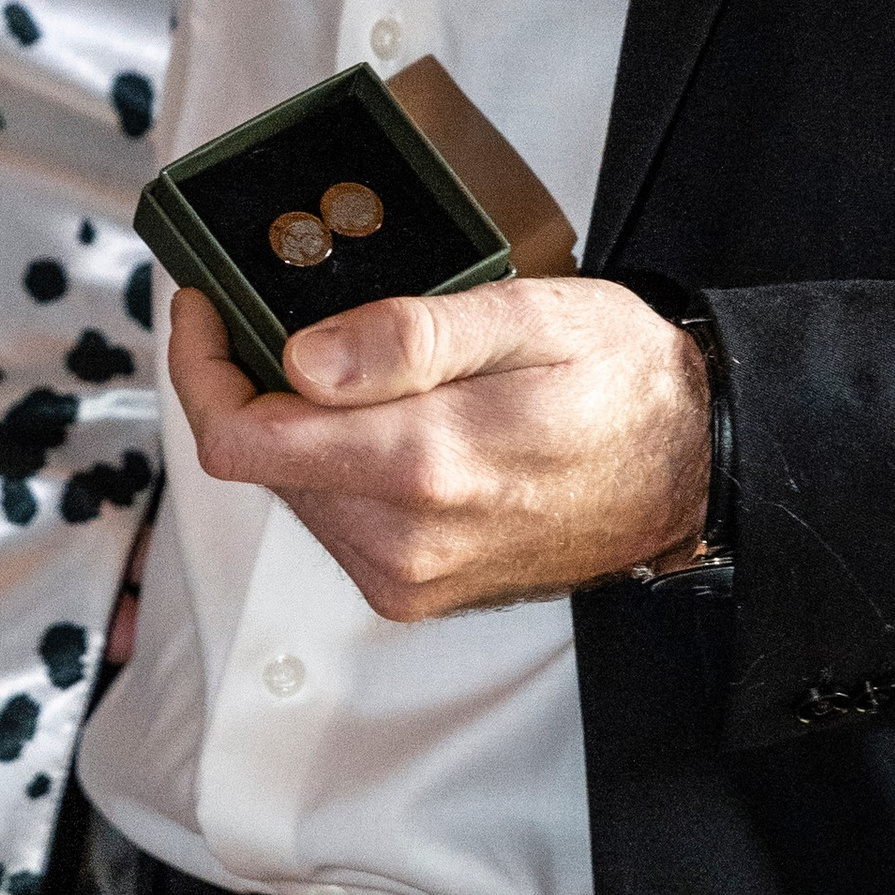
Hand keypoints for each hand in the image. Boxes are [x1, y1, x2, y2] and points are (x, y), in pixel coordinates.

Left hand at [166, 275, 709, 619]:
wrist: (693, 469)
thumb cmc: (622, 381)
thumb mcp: (529, 317)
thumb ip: (410, 337)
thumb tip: (301, 360)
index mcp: (425, 465)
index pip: (243, 436)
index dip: (201, 365)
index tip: (208, 304)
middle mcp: (405, 540)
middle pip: (260, 460)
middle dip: (253, 381)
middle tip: (280, 310)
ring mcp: (408, 576)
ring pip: (292, 488)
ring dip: (296, 422)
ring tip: (346, 357)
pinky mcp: (415, 590)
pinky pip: (334, 518)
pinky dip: (333, 461)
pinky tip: (379, 415)